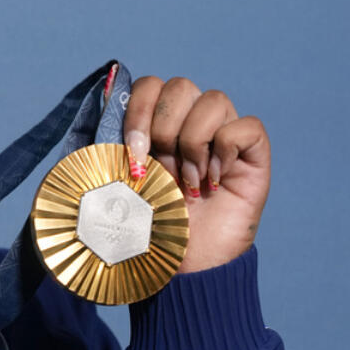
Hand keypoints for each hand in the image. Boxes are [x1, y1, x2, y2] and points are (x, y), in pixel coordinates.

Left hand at [123, 77, 269, 273]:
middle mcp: (192, 122)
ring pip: (214, 100)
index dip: (138, 111)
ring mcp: (224, 135)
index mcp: (157, 123)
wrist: (181, 265)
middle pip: (180, 86)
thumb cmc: (148, 226)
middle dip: (164, 130)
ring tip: (188, 183)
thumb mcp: (115, 184)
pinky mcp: (254, 153)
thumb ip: (105, 148)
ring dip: (193, 144)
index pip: (149, 85)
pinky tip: (214, 182)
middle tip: (162, 171)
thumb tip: (95, 108)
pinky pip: (246, 125)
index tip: (133, 154)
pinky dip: (226, 150)